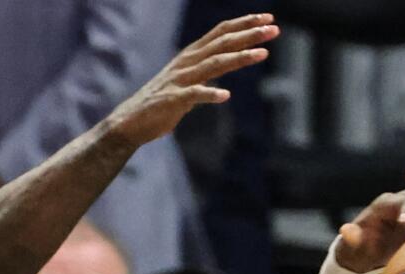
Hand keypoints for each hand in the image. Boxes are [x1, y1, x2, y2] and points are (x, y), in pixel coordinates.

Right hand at [106, 14, 277, 148]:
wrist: (130, 122)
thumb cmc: (162, 103)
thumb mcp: (189, 80)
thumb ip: (206, 69)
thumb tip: (227, 62)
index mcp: (191, 55)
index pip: (221, 33)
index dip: (244, 24)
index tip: (268, 20)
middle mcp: (187, 62)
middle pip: (222, 43)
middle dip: (249, 35)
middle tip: (274, 30)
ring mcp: (179, 80)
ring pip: (214, 64)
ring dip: (239, 57)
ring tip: (262, 54)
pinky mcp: (172, 100)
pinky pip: (194, 95)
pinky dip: (210, 93)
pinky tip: (225, 95)